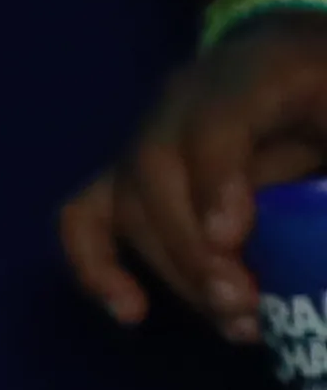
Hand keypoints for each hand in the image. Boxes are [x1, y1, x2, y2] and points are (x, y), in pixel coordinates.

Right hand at [61, 13, 326, 341]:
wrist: (302, 65)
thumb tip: (326, 236)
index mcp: (257, 73)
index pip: (214, 119)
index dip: (213, 180)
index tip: (228, 241)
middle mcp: (184, 98)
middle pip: (154, 168)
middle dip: (191, 249)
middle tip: (245, 305)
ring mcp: (148, 135)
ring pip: (125, 203)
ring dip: (173, 272)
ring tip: (238, 324)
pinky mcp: (130, 174)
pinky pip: (87, 215)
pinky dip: (97, 265)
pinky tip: (131, 312)